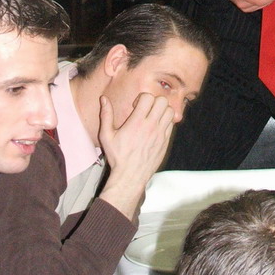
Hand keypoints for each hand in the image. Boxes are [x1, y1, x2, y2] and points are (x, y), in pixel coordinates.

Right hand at [98, 93, 174, 220]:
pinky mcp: (166, 142)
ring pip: (170, 111)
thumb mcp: (107, 136)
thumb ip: (106, 115)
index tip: (136, 106)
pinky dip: (166, 121)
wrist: (130, 176)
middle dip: (154, 101)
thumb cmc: (117, 156)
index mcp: (136, 122)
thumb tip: (103, 99)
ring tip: (153, 116)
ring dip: (162, 110)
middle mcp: (151, 126)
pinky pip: (172, 124)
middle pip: (162, 101)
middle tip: (146, 109)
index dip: (142, 98)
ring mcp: (160, 134)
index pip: (148, 98)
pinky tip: (156, 127)